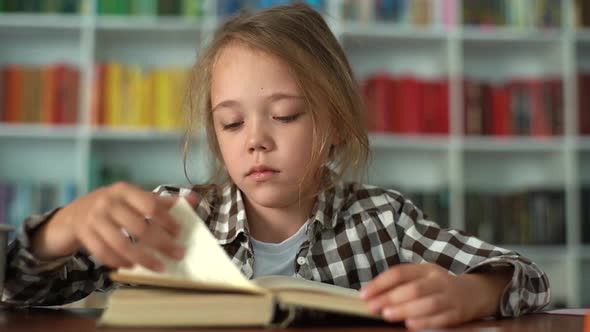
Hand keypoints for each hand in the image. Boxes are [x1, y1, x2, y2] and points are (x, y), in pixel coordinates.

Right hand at [31, 182, 198, 272]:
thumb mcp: (132, 199)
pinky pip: (103, 252)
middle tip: (178, 254)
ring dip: (143, 258)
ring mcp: (93, 218)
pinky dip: (119, 261)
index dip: (168, 220)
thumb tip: (192, 200)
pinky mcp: (83, 234)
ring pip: (122, 243)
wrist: (71, 215)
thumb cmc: (110, 207)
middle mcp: (108, 201)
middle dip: (161, 243)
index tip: (180, 233)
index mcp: (124, 190)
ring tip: (160, 267)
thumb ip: (160, 202)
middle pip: (139, 226)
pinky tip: (132, 266)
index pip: (151, 205)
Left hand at [360, 263, 507, 329]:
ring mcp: (448, 297)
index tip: (364, 294)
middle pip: (413, 288)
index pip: (400, 272)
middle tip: (373, 307)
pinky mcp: (457, 313)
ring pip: (427, 303)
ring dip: (406, 309)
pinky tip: (410, 325)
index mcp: (425, 269)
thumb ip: (400, 285)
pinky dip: (425, 322)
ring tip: (388, 315)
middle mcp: (437, 281)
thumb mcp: (421, 278)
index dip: (380, 283)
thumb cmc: (438, 287)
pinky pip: (441, 318)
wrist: (475, 293)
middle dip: (390, 298)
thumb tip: (371, 295)